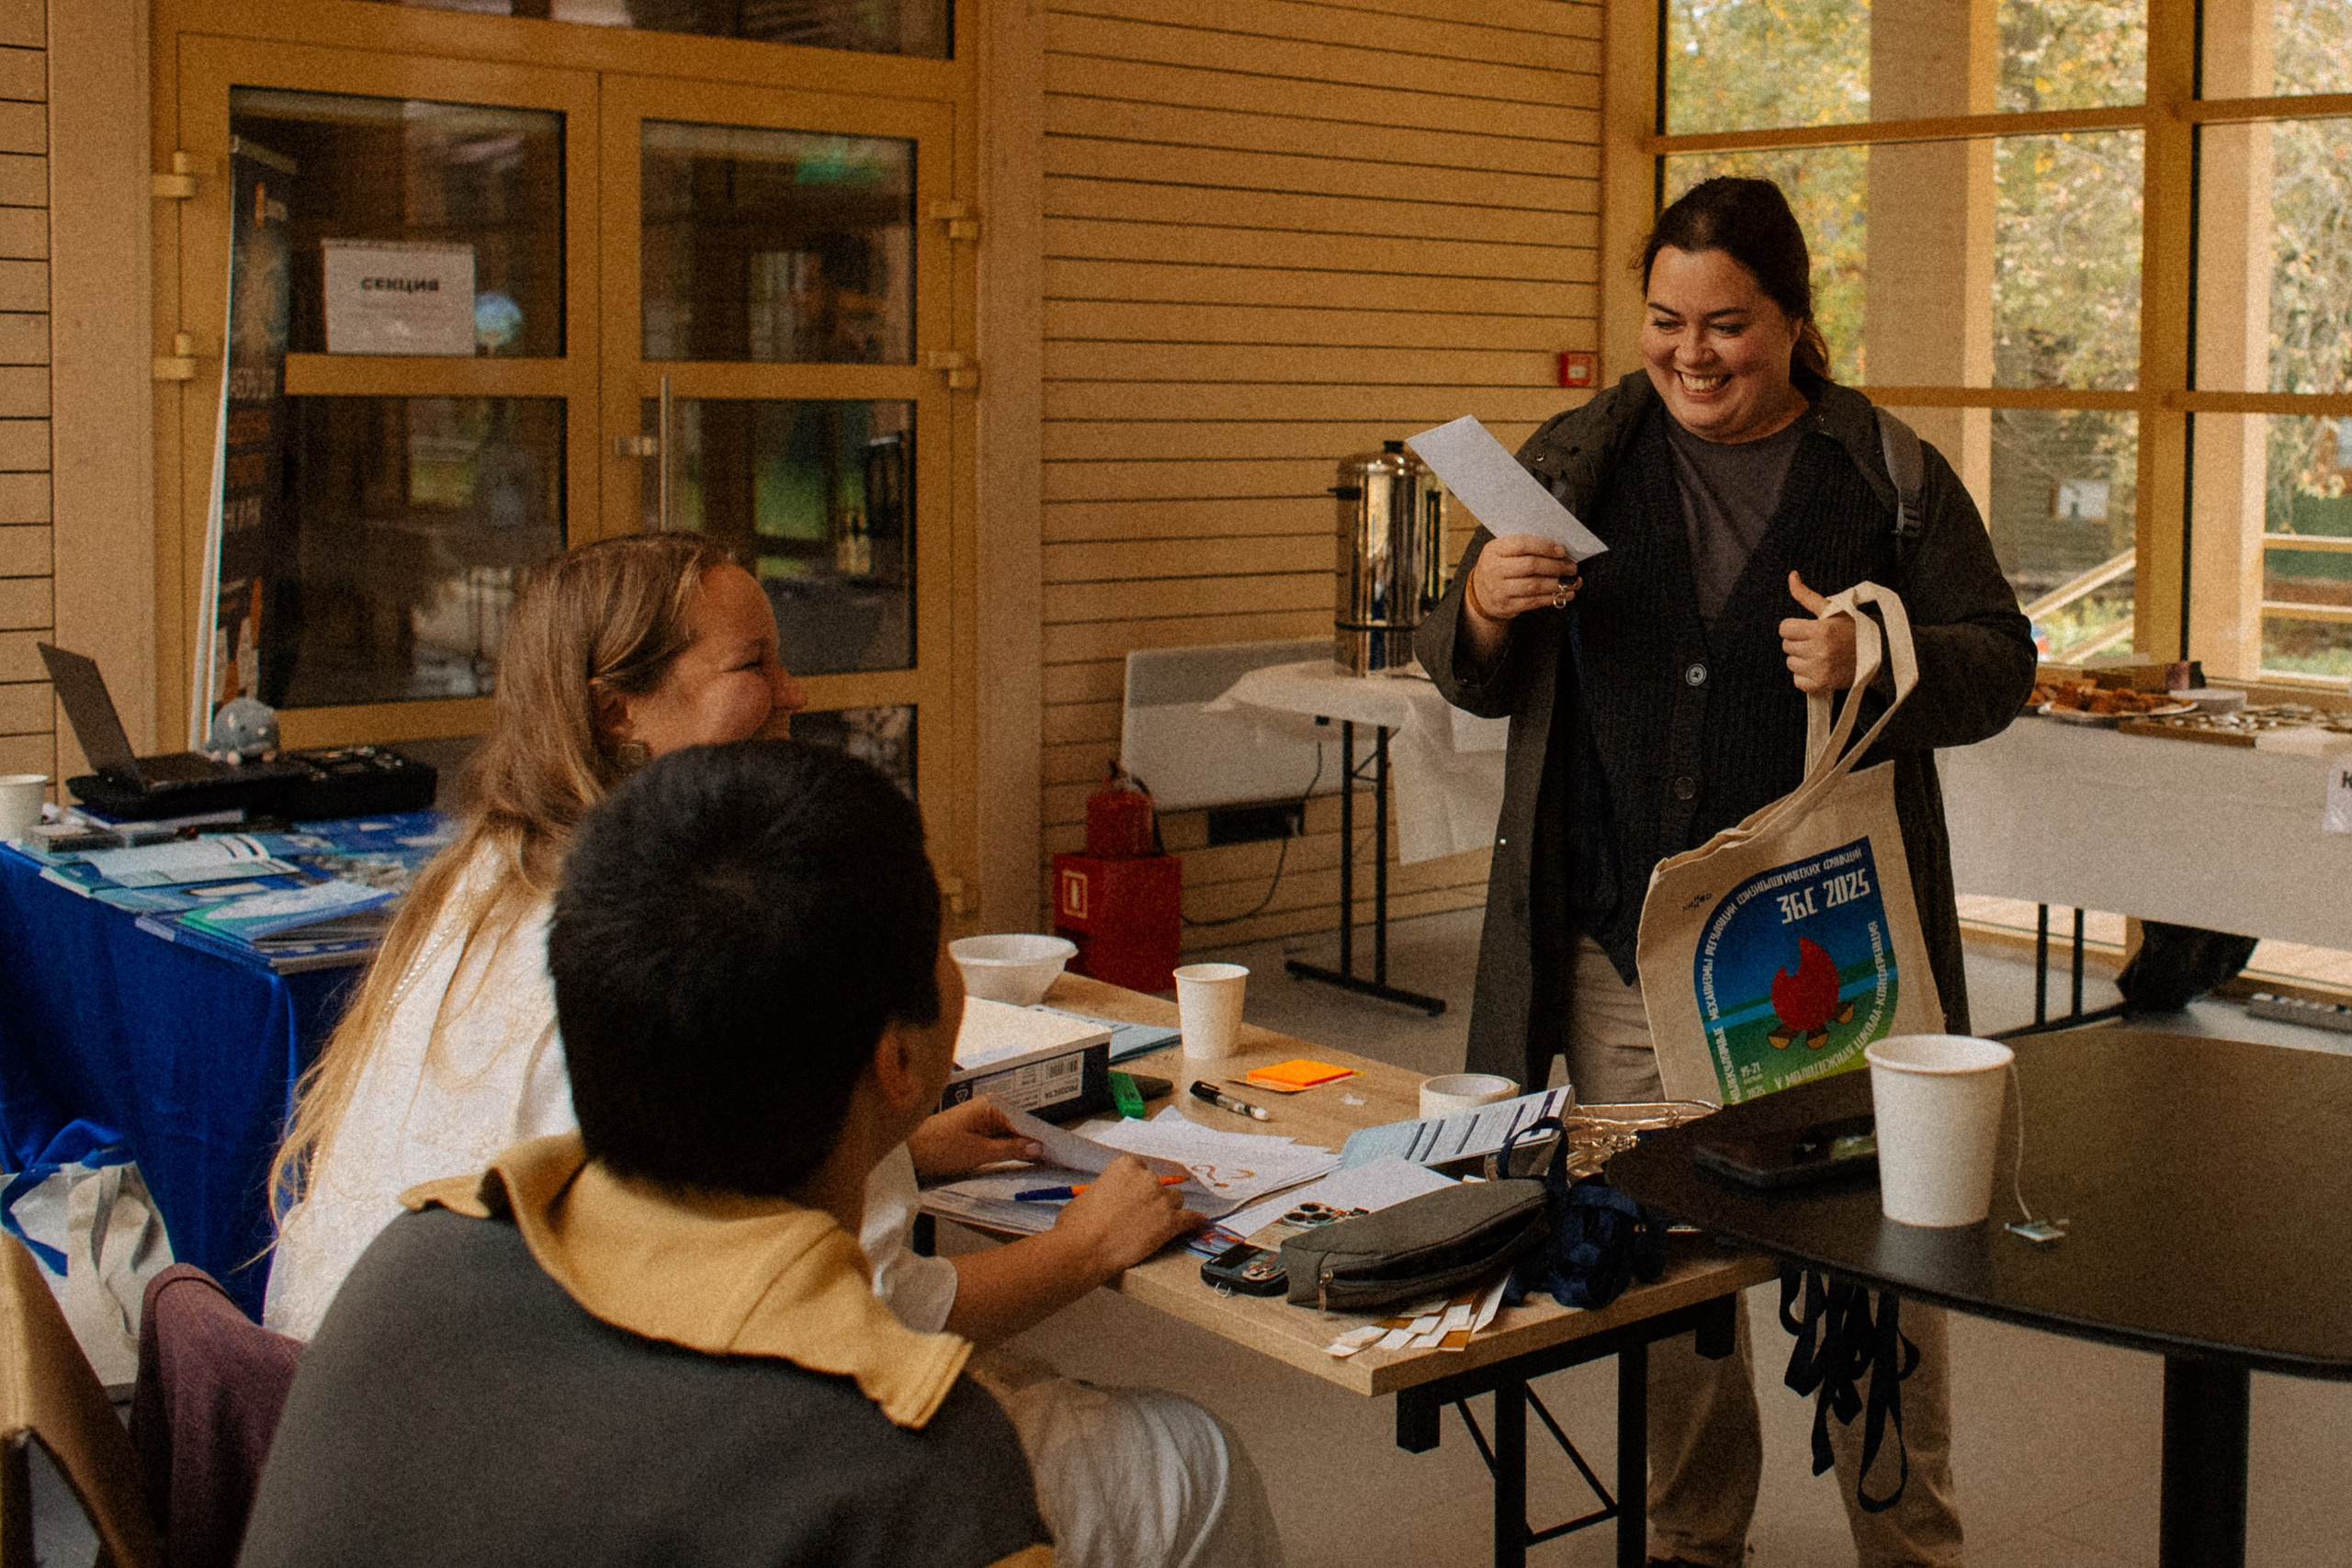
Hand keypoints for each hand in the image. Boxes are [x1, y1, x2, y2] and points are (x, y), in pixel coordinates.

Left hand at [906, 1097, 1043, 1181]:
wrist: (908, 1152)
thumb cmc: (939, 1148)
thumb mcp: (980, 1152)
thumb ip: (1011, 1149)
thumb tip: (1038, 1147)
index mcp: (991, 1106)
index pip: (1026, 1122)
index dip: (1042, 1138)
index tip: (1060, 1152)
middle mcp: (987, 1108)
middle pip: (1018, 1127)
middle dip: (1034, 1144)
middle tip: (1055, 1161)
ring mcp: (979, 1119)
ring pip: (1008, 1135)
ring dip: (1020, 1149)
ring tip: (1042, 1164)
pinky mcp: (972, 1131)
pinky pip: (996, 1139)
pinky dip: (1007, 1150)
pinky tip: (1018, 1161)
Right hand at [1048, 1156, 1204, 1278]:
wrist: (1084, 1249)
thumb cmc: (1077, 1225)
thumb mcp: (1088, 1196)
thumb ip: (1106, 1190)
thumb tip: (1110, 1199)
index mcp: (1125, 1166)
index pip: (1140, 1169)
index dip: (1137, 1185)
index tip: (1133, 1195)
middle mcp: (1147, 1178)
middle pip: (1159, 1185)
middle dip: (1151, 1198)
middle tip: (1139, 1216)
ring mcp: (1162, 1199)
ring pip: (1175, 1200)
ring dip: (1167, 1210)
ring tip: (1155, 1226)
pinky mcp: (1171, 1223)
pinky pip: (1190, 1219)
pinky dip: (1194, 1221)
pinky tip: (1198, 1223)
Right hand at [1466, 535, 1578, 623]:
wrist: (1480, 592)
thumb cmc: (1499, 565)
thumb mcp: (1503, 550)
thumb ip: (1525, 547)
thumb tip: (1559, 550)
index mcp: (1495, 550)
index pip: (1522, 544)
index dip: (1545, 547)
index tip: (1562, 551)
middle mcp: (1495, 569)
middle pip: (1531, 565)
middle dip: (1556, 566)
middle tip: (1572, 567)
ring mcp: (1500, 589)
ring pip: (1534, 585)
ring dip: (1557, 583)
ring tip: (1573, 582)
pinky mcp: (1507, 606)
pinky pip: (1534, 601)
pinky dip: (1552, 597)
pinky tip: (1565, 594)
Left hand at [1779, 571, 1857, 692]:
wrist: (1878, 655)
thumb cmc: (1853, 629)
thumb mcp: (1833, 609)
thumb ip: (1807, 595)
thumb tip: (1791, 575)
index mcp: (1822, 630)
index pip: (1784, 628)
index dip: (1794, 627)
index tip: (1807, 628)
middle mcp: (1819, 650)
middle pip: (1786, 646)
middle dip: (1798, 642)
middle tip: (1817, 641)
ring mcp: (1820, 669)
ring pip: (1791, 663)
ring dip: (1801, 659)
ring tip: (1820, 654)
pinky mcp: (1823, 685)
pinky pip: (1798, 681)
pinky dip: (1805, 676)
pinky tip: (1819, 668)